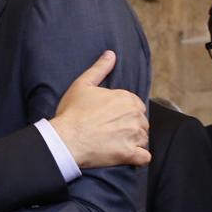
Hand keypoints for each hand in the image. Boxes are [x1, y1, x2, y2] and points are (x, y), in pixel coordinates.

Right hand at [51, 50, 149, 167]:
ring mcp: (134, 136)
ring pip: (144, 139)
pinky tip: (128, 156)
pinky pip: (145, 157)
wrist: (66, 139)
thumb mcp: (83, 84)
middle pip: (142, 123)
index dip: (126, 113)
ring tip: (117, 144)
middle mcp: (135, 116)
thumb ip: (100, 68)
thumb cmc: (72, 112)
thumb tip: (111, 54)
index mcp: (126, 98)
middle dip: (132, 128)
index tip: (113, 119)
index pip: (137, 106)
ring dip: (135, 142)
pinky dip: (139, 157)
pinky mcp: (130, 154)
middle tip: (113, 133)